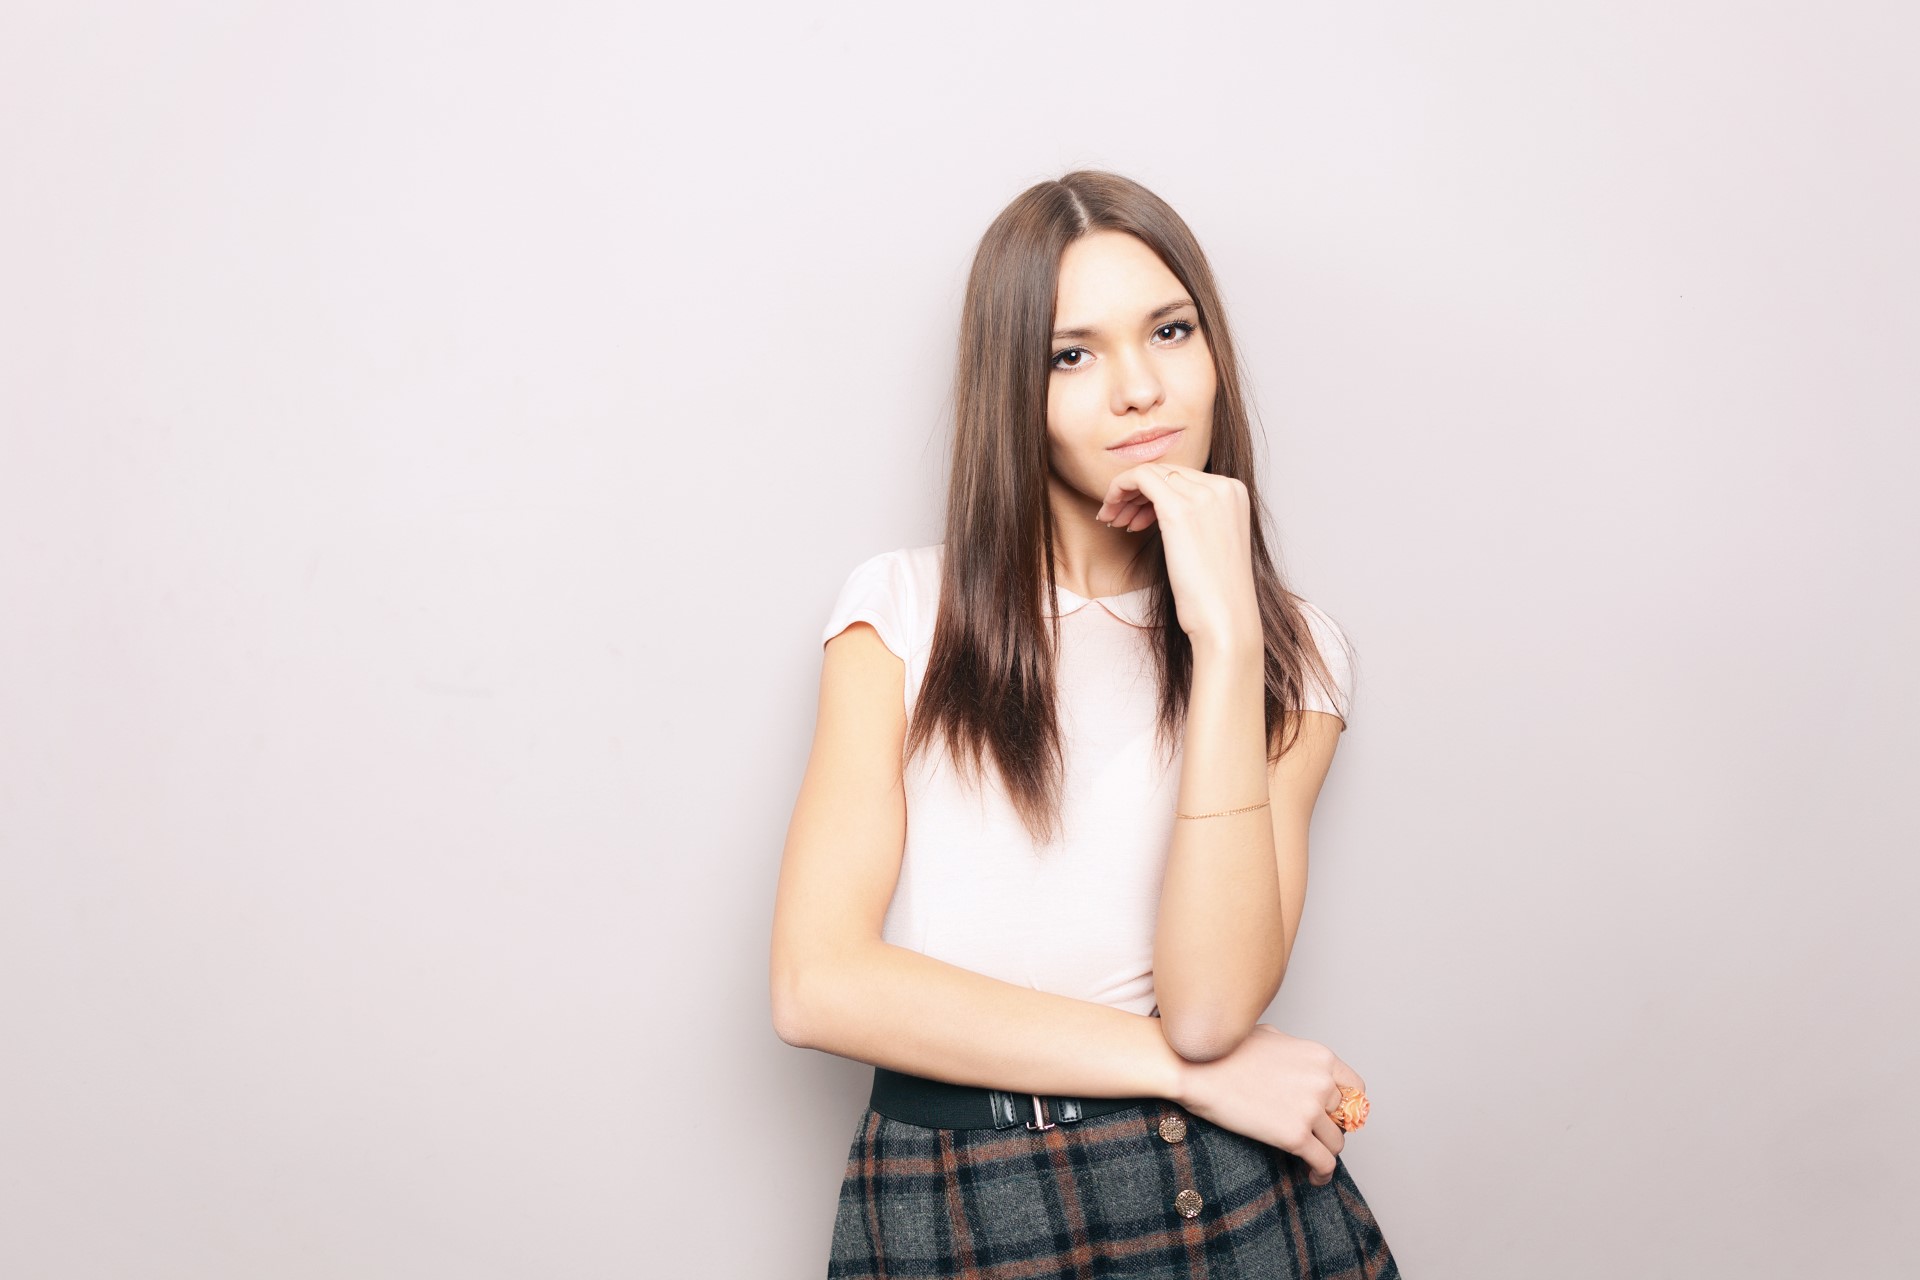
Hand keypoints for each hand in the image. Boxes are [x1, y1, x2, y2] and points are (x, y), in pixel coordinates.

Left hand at [1093, 463, 1258, 649]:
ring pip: (1150, 472)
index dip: (1153, 493)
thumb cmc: (1216, 592)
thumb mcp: (1213, 541)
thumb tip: (1161, 506)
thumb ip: (1199, 516)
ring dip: (1124, 492)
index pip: (1183, 476)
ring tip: (1113, 519)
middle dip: (1136, 492)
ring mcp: (1204, 495)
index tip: (1136, 517)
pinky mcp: (1180, 510)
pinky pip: (1140, 478)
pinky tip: (1110, 515)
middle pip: (1166, 471)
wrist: (1225, 619)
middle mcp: (1223, 486)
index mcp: (1235, 492)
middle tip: (1118, 518)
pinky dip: (1119, 490)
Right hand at [1171, 1023, 1366, 1186]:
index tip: (1335, 1117)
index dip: (1347, 1106)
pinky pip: (1324, 1163)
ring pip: (1336, 1143)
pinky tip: (1313, 1178)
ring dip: (1325, 1152)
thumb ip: (1294, 1054)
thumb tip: (1297, 1066)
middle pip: (1345, 1119)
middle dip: (1331, 1130)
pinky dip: (1322, 1175)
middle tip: (1316, 1137)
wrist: (1195, 1067)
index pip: (1356, 1089)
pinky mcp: (1294, 1136)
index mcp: (1320, 1057)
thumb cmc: (1224, 1050)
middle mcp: (1321, 1082)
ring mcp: (1309, 1109)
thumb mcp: (1270, 1037)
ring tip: (1312, 1160)